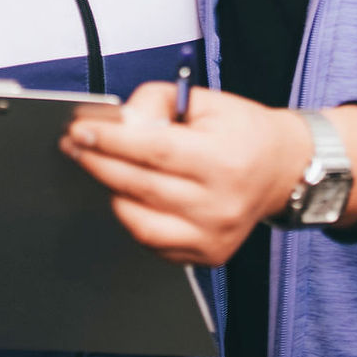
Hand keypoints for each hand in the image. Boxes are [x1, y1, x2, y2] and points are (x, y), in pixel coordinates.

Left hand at [60, 82, 312, 265]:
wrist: (282, 169)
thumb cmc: (242, 131)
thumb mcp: (204, 101)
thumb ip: (156, 104)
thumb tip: (116, 121)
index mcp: (222, 159)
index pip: (154, 151)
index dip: (111, 141)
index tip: (80, 131)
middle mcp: (219, 204)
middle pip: (141, 186)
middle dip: (98, 162)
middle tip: (75, 145)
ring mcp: (213, 236)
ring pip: (141, 223)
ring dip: (112, 192)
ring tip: (102, 167)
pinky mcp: (208, 255)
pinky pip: (154, 243)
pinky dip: (133, 218)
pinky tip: (128, 194)